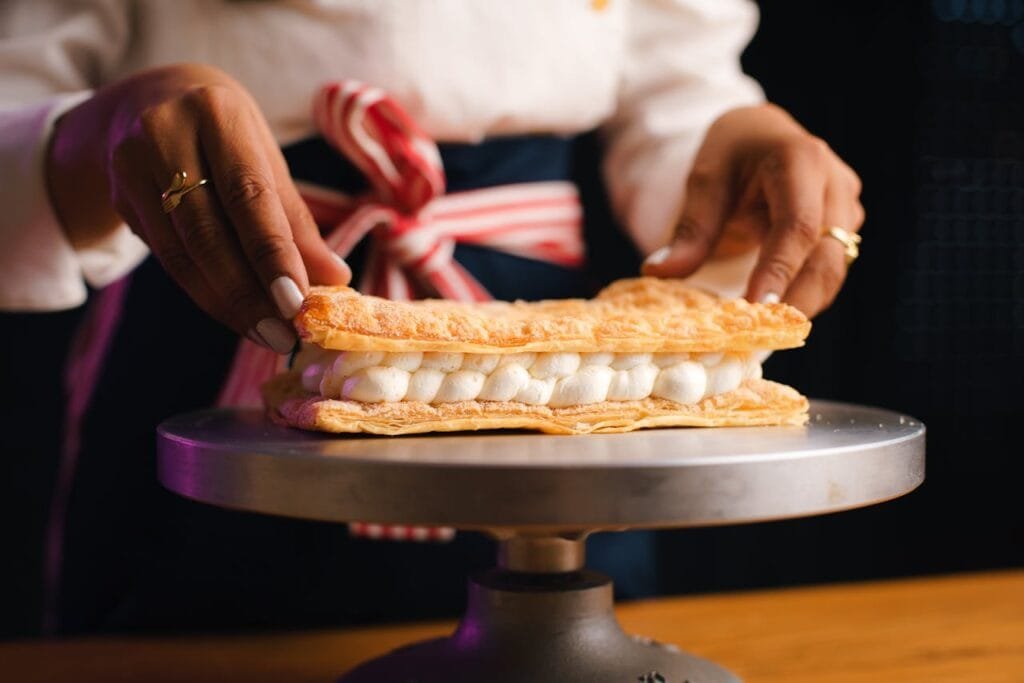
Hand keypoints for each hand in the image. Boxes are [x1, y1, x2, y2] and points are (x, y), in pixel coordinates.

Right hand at [47, 63, 350, 351]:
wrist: (148, 100)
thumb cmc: (226, 137)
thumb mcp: (265, 161)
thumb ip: (295, 220)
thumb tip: (335, 279)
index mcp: (217, 114)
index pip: (248, 195)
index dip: (272, 254)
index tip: (298, 303)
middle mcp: (166, 134)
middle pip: (209, 232)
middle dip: (249, 293)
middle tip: (284, 336)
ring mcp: (132, 165)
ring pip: (182, 253)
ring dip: (227, 303)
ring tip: (267, 335)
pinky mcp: (118, 196)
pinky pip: (167, 258)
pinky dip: (205, 292)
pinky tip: (235, 314)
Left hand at [641, 104, 863, 316]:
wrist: (762, 134)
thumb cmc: (732, 153)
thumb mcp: (704, 180)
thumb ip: (690, 229)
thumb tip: (658, 271)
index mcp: (800, 159)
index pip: (797, 224)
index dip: (780, 270)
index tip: (758, 309)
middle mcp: (835, 182)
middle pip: (827, 254)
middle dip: (797, 299)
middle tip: (761, 335)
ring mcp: (847, 205)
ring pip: (835, 267)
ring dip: (803, 302)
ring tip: (765, 331)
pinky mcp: (846, 225)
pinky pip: (831, 267)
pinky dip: (805, 293)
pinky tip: (776, 314)